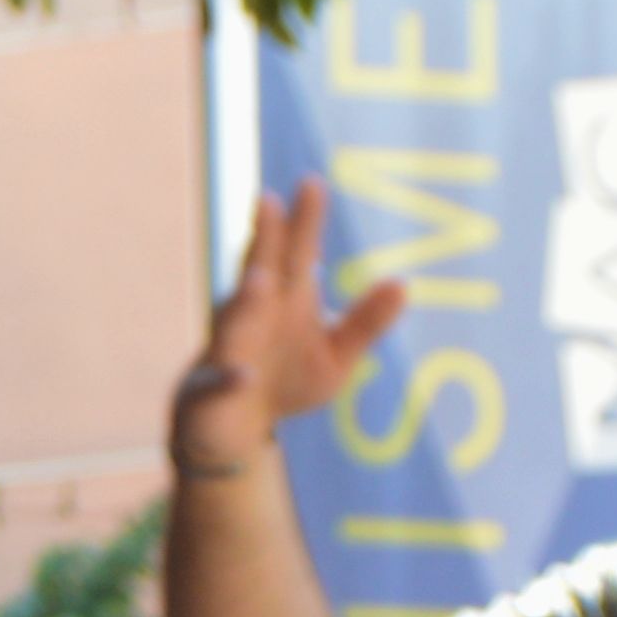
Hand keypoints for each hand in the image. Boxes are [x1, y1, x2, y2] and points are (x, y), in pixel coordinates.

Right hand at [170, 180, 406, 482]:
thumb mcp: (336, 357)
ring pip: (235, 323)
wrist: (234, 432)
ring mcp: (229, 351)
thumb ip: (365, 322)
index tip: (312, 184)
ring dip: (246, 303)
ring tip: (259, 282)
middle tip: (269, 202)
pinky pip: (221, 384)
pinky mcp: (212, 392)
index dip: (305, 222)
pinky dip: (230, 380)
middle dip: (265, 242)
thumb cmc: (286, 383)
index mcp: (286, 302)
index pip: (297, 255)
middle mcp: (253, 317)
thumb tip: (403, 283)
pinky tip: (243, 376)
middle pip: (261, 273)